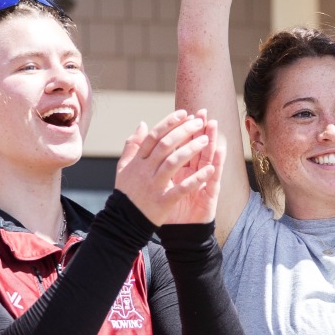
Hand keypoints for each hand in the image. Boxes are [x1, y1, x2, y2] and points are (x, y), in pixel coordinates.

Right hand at [114, 110, 216, 226]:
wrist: (123, 221)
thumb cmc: (127, 192)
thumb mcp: (124, 167)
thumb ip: (133, 145)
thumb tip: (142, 124)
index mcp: (137, 161)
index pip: (154, 136)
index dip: (169, 122)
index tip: (184, 113)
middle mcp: (145, 171)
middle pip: (165, 145)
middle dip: (183, 131)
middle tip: (199, 122)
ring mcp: (154, 186)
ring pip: (173, 162)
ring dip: (190, 149)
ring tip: (205, 139)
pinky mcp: (163, 201)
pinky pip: (182, 188)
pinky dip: (197, 179)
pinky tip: (210, 170)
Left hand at [154, 114, 225, 226]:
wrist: (180, 233)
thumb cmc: (169, 208)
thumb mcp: (158, 183)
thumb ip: (152, 162)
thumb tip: (144, 140)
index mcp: (182, 169)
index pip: (184, 145)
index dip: (184, 129)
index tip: (184, 112)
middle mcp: (195, 173)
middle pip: (199, 147)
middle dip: (200, 130)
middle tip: (202, 113)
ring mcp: (203, 183)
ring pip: (209, 159)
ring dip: (211, 142)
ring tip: (213, 126)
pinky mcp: (209, 196)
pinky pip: (212, 180)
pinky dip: (215, 167)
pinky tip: (219, 155)